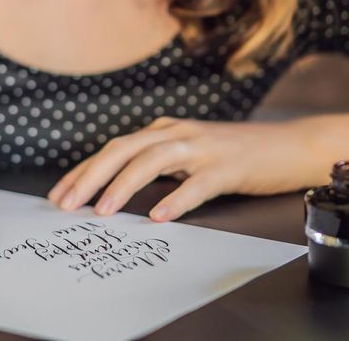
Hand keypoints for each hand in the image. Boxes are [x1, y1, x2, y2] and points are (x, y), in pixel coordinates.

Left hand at [47, 117, 324, 221]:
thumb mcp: (189, 155)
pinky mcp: (227, 167)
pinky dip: (175, 199)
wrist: (289, 146)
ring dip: (122, 186)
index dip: (83, 171)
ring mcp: (202, 148)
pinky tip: (159, 216)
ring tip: (102, 210)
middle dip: (90, 177)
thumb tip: (117, 189)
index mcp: (164, 132)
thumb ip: (157, 165)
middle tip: (67, 205)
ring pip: (152, 162)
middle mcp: (177, 134)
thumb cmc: (236, 156)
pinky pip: (196, 184)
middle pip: (123, 150)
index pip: (113, 149)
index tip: (59, 195)